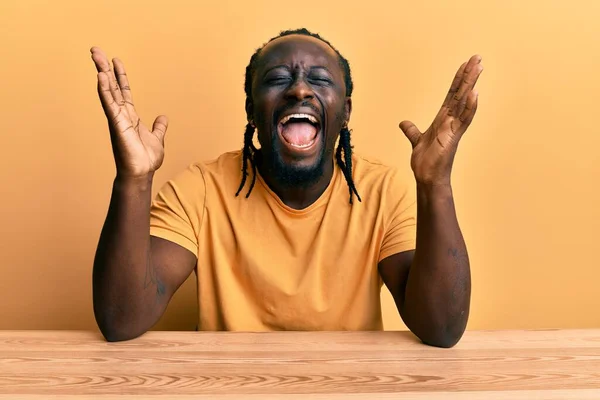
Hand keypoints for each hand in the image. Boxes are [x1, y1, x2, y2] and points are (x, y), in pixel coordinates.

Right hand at [91, 47, 167, 178]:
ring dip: (101, 73)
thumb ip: (158, 128)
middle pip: (111, 86)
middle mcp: (121, 114)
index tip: (115, 60)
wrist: (142, 173)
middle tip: (95, 50)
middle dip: (104, 68)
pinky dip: (105, 90)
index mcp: (130, 116)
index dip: (119, 75)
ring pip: (108, 91)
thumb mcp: (157, 138)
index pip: (123, 91)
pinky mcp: (117, 124)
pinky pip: (109, 104)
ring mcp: (117, 118)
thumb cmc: (145, 159)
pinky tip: (101, 77)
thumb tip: (163, 118)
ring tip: (96, 56)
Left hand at [400, 55, 482, 185]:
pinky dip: (469, 107)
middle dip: (468, 75)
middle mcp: (450, 120)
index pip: (452, 94)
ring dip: (471, 84)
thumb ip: (412, 131)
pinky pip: (463, 120)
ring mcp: (453, 128)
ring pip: (464, 102)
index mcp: (443, 119)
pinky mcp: (453, 137)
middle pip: (460, 93)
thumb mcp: (416, 141)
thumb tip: (404, 123)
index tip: (465, 64)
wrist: (427, 177)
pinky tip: (475, 94)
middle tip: (477, 57)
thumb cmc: (426, 161)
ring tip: (478, 67)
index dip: (458, 79)